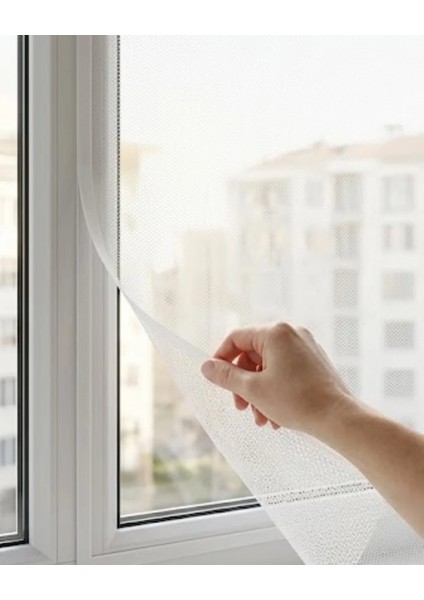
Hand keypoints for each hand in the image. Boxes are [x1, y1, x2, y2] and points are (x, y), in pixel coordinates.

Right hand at [201, 323, 354, 434]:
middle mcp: (292, 333)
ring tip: (260, 419)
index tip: (216, 380)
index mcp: (276, 332)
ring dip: (259, 392)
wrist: (338, 418)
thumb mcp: (253, 390)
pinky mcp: (314, 362)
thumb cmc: (296, 401)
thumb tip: (206, 367)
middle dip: (243, 384)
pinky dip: (275, 391)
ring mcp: (305, 347)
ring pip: (269, 367)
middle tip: (240, 407)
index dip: (221, 359)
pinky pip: (285, 371)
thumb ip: (226, 376)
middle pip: (253, 354)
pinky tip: (275, 416)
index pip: (236, 338)